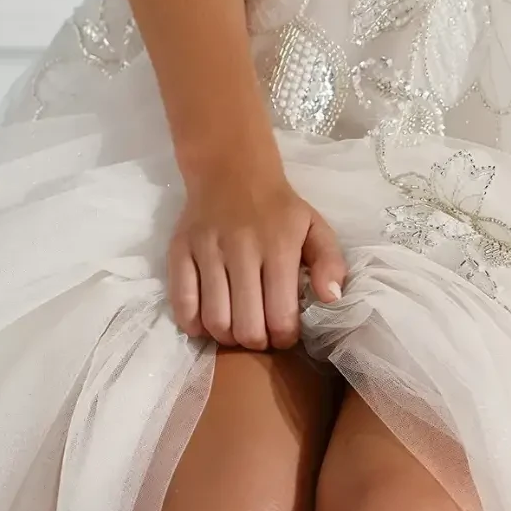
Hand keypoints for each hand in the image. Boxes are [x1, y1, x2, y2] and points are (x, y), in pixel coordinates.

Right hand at [167, 158, 346, 350]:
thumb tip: (331, 299)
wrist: (231, 168)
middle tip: (260, 336)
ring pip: (214, 320)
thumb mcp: (315, 227)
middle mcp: (241, 249)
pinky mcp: (179, 250)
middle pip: (246, 327)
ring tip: (236, 330)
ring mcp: (207, 250)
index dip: (284, 338)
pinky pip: (181, 301)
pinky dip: (193, 323)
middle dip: (257, 343)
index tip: (285, 335)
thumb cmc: (278, 208)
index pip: (281, 317)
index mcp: (279, 247)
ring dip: (227, 337)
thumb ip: (330, 263)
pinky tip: (206, 322)